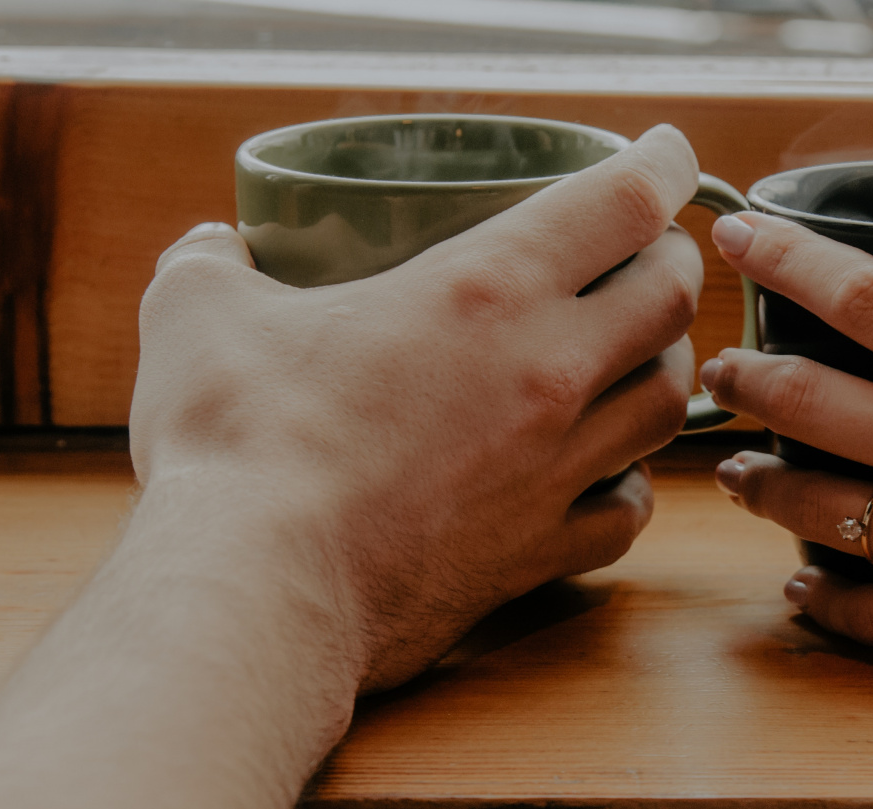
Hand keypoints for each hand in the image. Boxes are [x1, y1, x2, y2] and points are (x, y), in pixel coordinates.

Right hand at [131, 125, 704, 688]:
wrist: (259, 589)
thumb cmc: (237, 445)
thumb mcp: (200, 313)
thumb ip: (211, 263)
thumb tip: (212, 248)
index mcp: (486, 288)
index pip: (625, 201)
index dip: (662, 164)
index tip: (666, 155)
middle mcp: (547, 372)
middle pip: (670, 299)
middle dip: (671, 265)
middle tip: (647, 256)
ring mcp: (555, 468)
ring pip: (667, 404)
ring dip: (663, 369)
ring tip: (636, 358)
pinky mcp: (540, 551)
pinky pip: (625, 512)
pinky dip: (627, 487)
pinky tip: (602, 478)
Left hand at [697, 213, 872, 737]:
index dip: (793, 262)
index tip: (743, 240)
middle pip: (819, 401)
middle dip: (751, 380)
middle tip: (722, 371)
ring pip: (818, 508)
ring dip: (763, 486)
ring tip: (739, 476)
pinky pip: (865, 614)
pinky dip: (821, 601)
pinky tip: (799, 592)